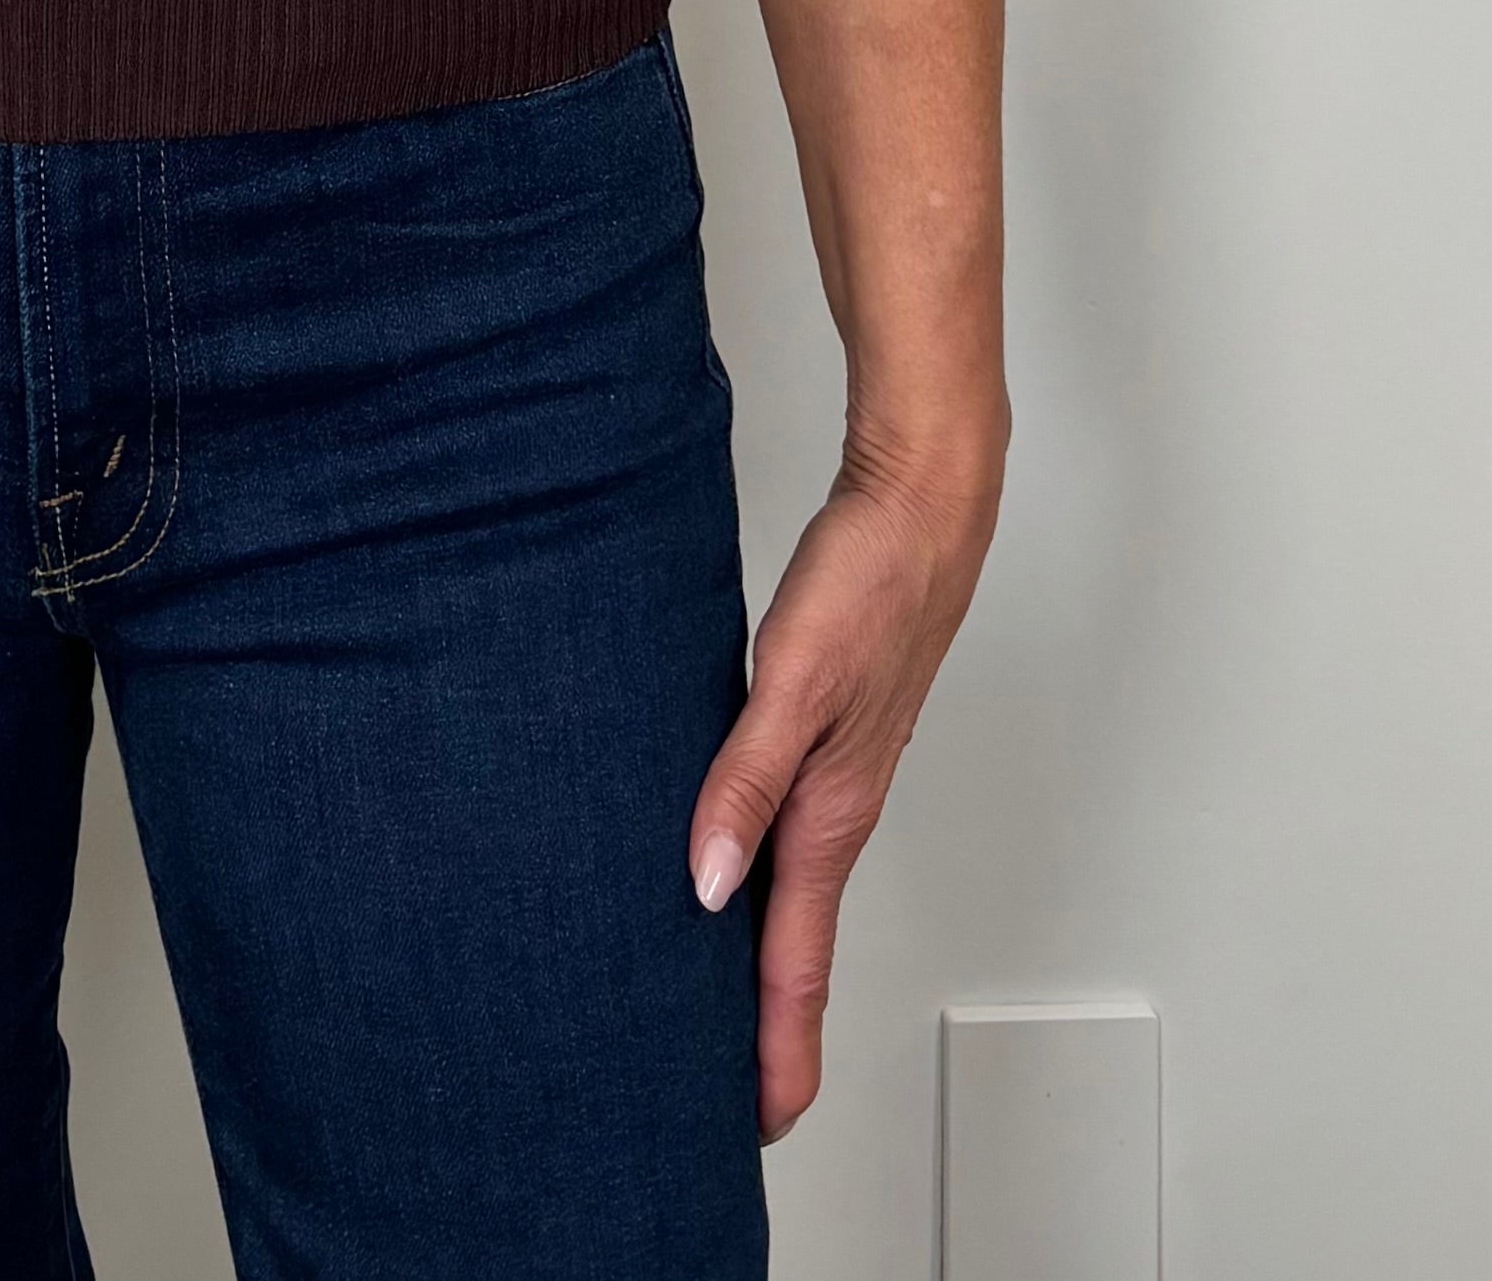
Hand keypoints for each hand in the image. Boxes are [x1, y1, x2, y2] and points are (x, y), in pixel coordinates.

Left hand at [686, 443, 1002, 1143]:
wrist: (923, 504)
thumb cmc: (869, 582)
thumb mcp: (790, 679)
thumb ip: (745, 778)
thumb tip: (707, 882)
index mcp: (831, 813)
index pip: (795, 961)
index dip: (775, 1048)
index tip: (760, 1126)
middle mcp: (836, 808)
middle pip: (795, 947)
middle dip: (766, 1030)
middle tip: (726, 1099)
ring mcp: (836, 773)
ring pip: (792, 894)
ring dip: (760, 959)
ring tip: (715, 1008)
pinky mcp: (826, 731)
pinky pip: (787, 832)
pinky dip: (758, 878)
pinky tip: (723, 871)